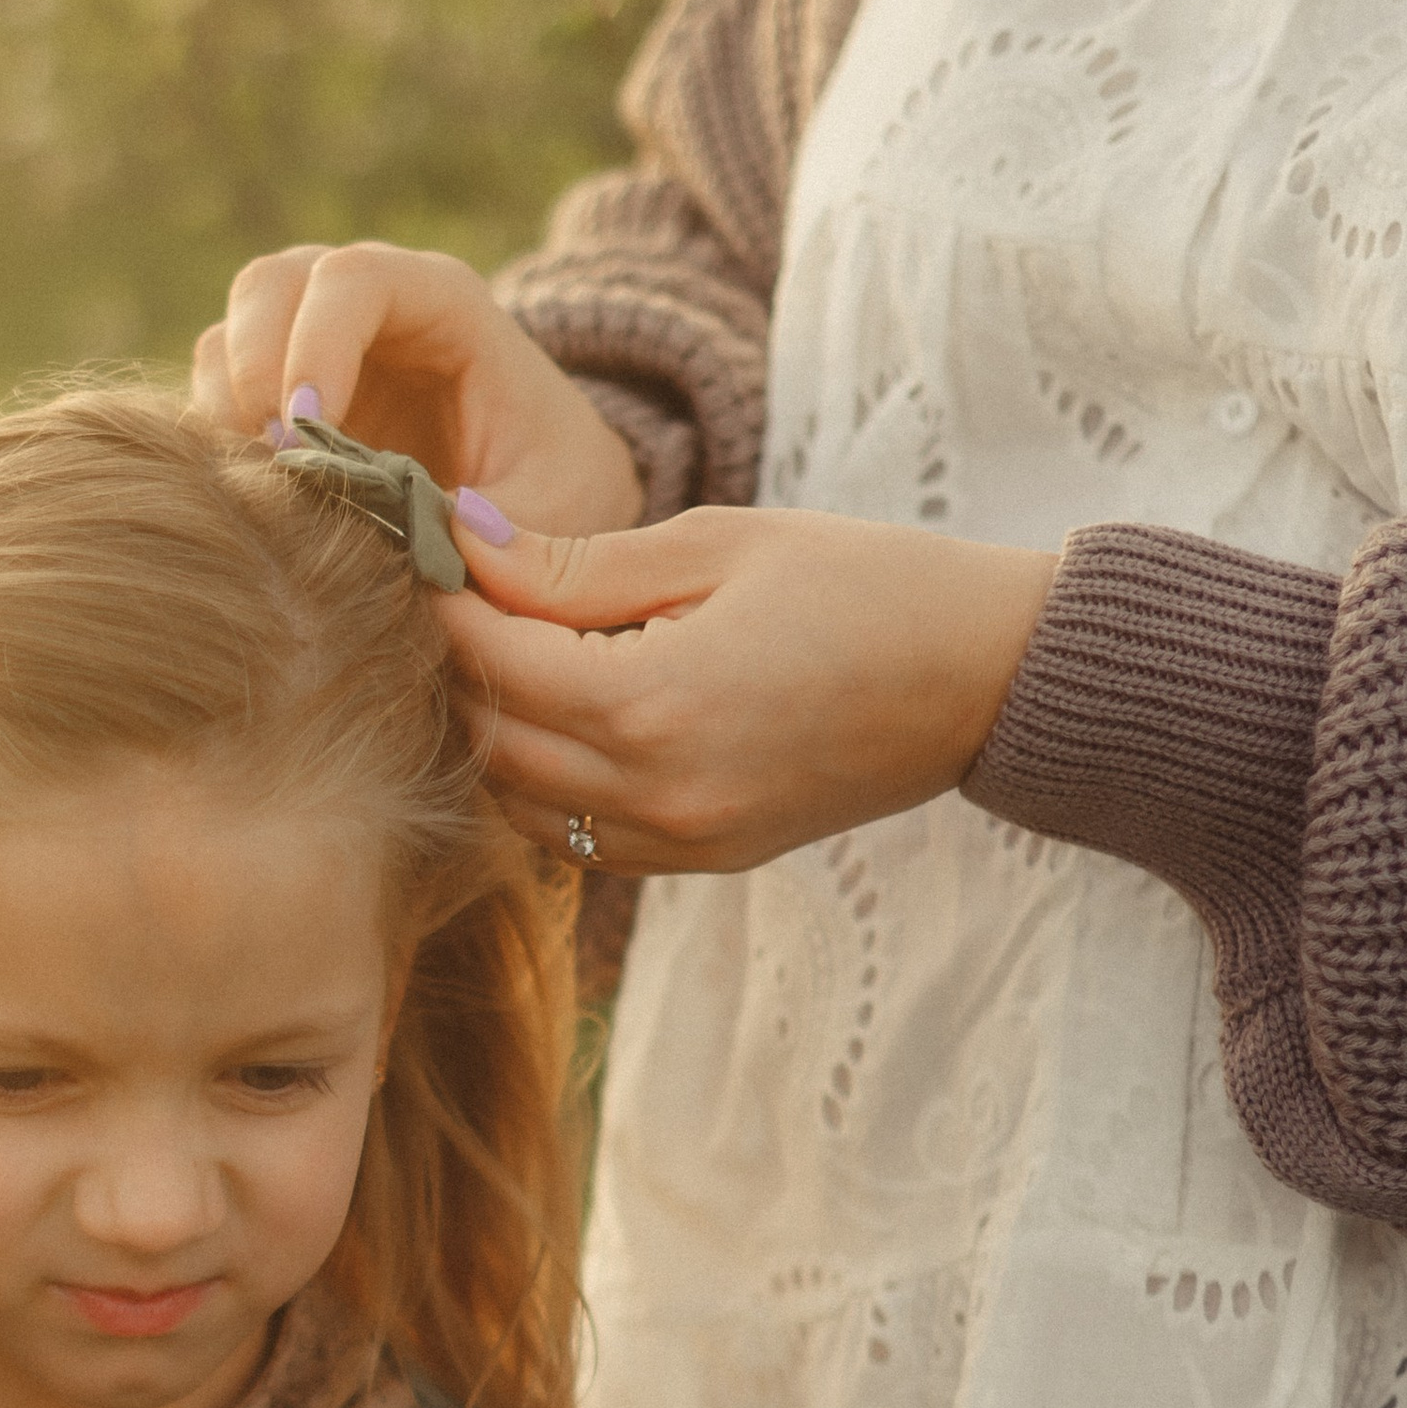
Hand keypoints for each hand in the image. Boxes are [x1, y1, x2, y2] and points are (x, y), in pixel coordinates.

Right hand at [191, 241, 642, 541]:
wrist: (552, 499)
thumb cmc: (559, 492)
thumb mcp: (548, 513)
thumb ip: (481, 530)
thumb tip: (396, 551)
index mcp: (442, 304)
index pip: (353, 278)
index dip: (315, 345)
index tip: (306, 436)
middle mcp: (368, 309)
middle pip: (270, 284)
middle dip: (251, 368)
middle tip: (270, 466)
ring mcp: (316, 349)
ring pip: (229, 337)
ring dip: (224, 411)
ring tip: (259, 493)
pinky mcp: (284, 406)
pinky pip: (219, 400)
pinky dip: (218, 446)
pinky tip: (250, 506)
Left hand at [443, 501, 1060, 869]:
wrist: (983, 682)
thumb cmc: (866, 586)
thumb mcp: (720, 544)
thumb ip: (579, 562)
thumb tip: (464, 543)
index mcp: (655, 704)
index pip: (492, 663)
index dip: (444, 603)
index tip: (423, 550)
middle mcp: (654, 796)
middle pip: (488, 744)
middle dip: (454, 671)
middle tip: (449, 598)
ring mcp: (677, 844)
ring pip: (518, 807)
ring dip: (492, 734)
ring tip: (503, 654)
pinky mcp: (700, 864)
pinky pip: (576, 840)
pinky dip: (544, 784)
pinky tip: (562, 717)